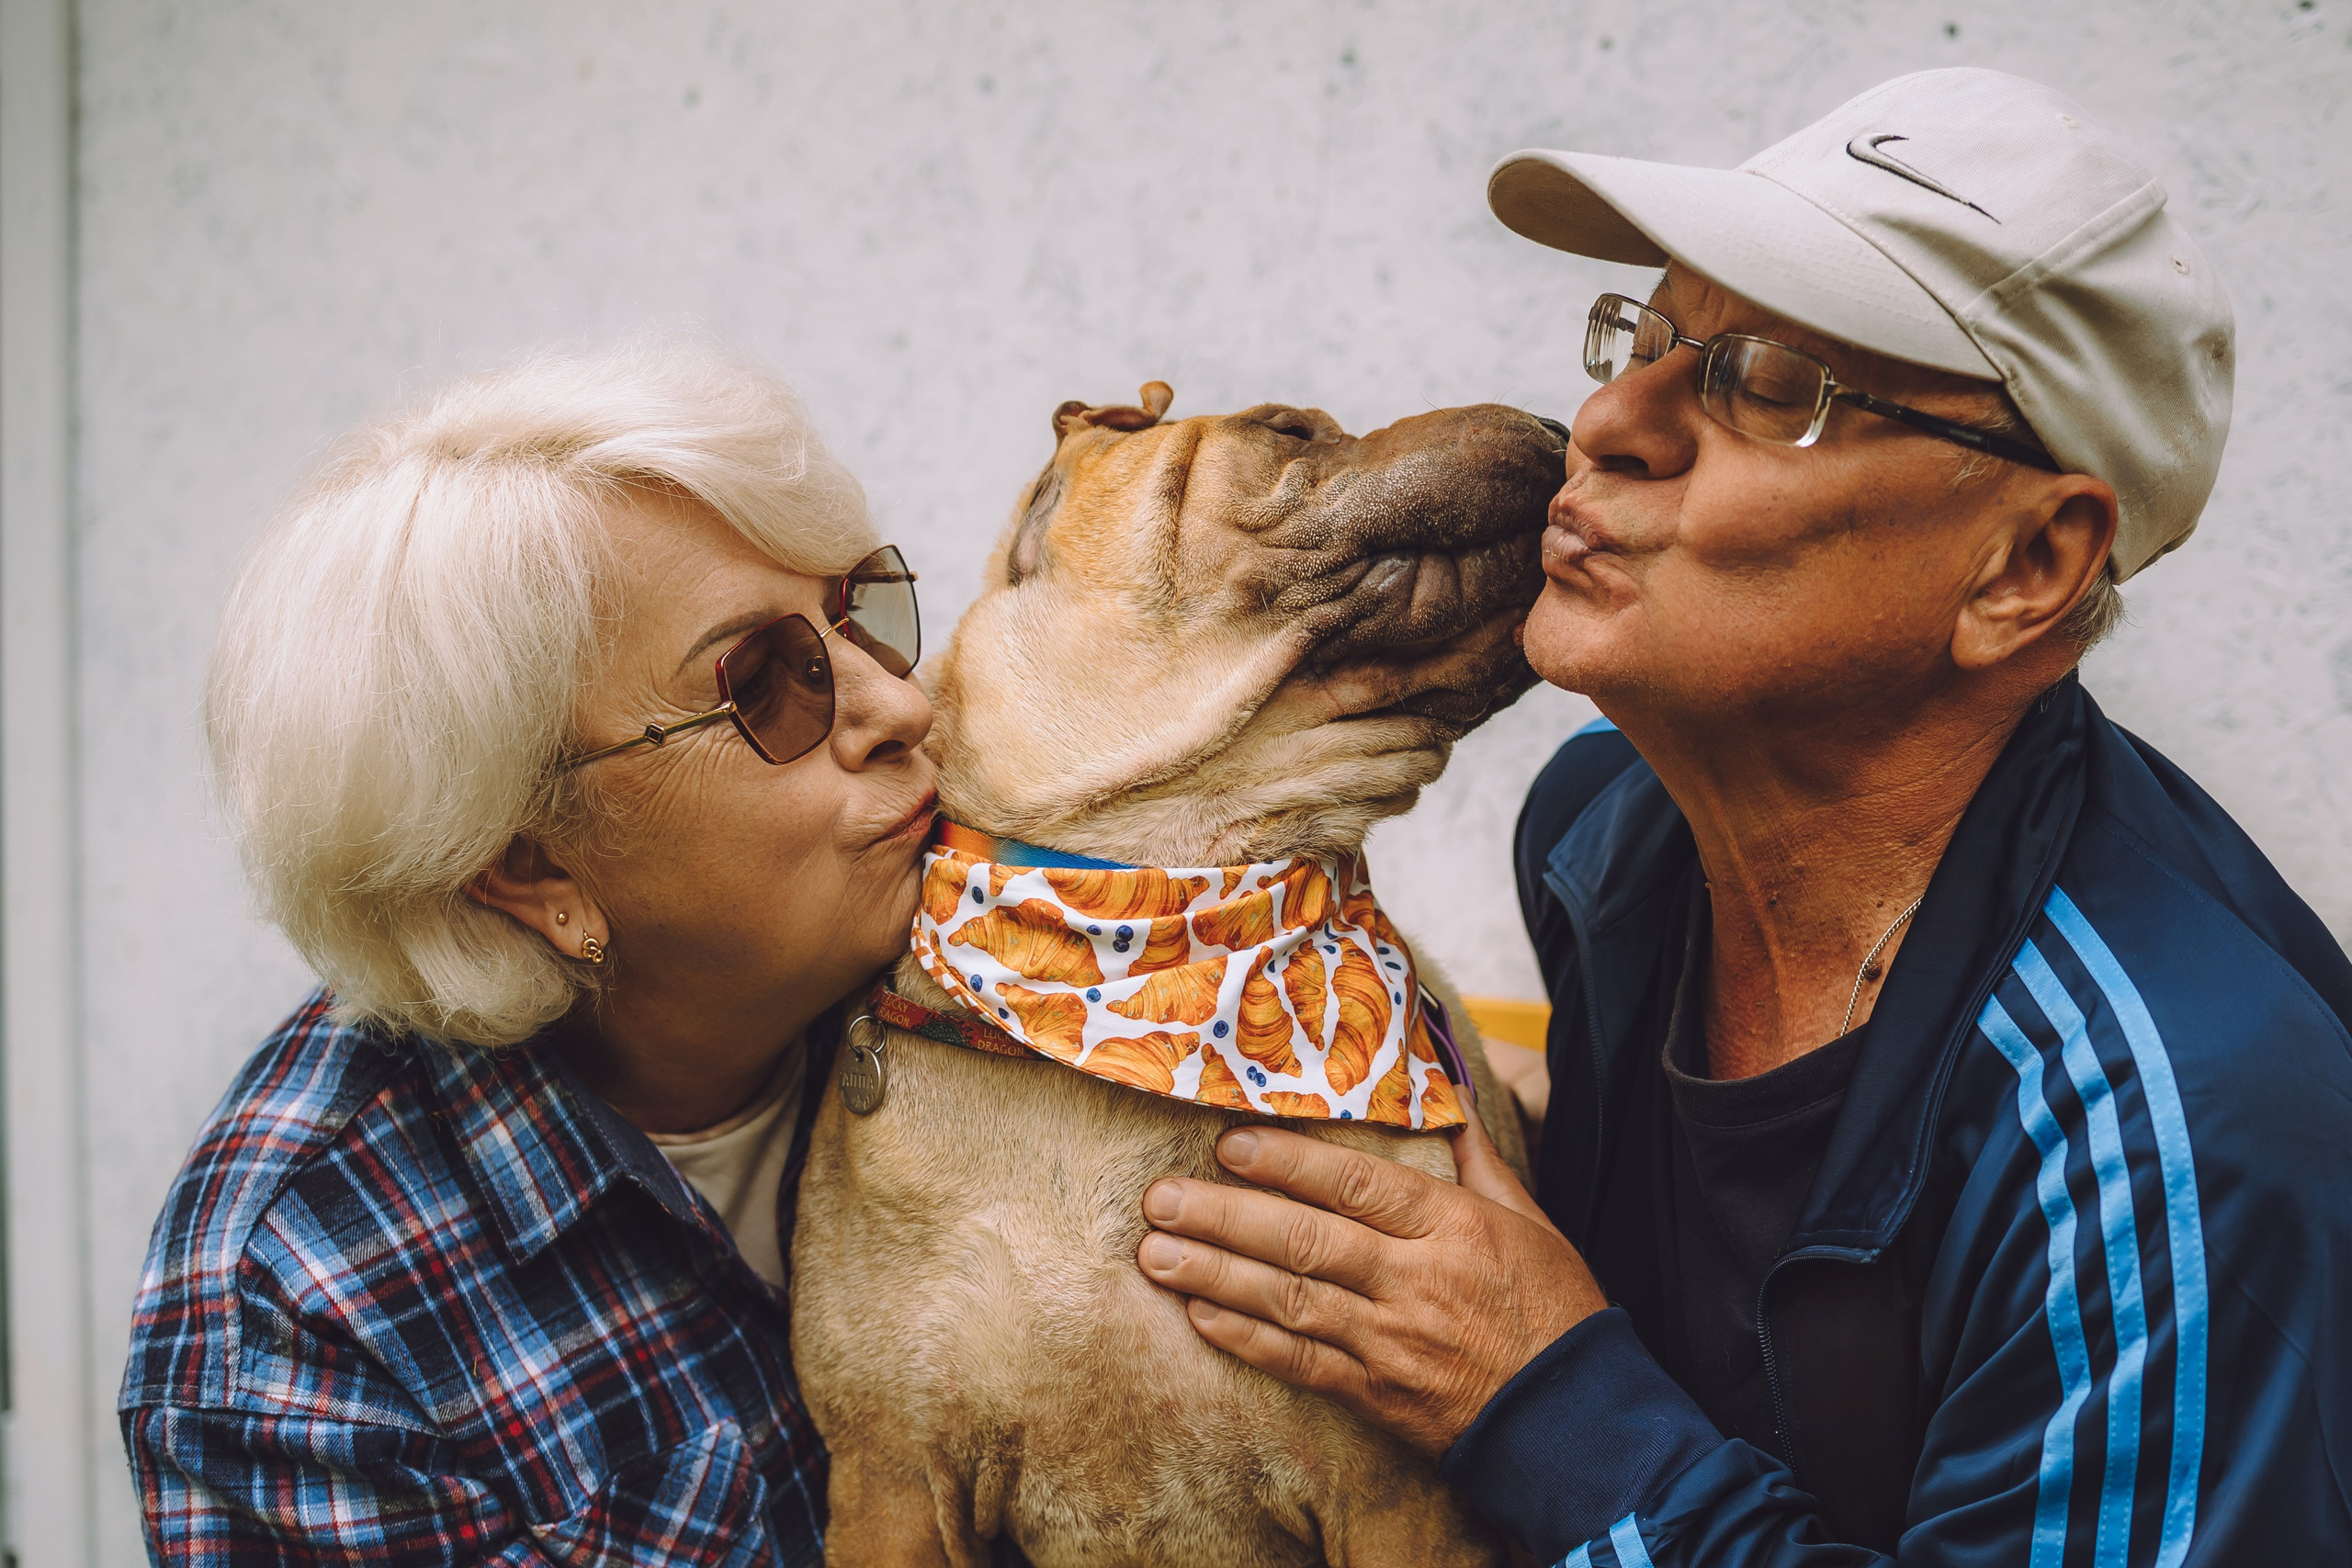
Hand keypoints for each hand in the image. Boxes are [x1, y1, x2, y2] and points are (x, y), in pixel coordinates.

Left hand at [1136, 1110, 1606, 1453]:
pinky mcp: (1378, 1396)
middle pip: (1307, 1241)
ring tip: (1156, 1253)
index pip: (1357, 1186)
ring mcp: (1392, 1343)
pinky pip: (1302, 1364)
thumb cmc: (1555, 1310)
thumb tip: (1443, 1093)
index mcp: (1453, 1227)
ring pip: (1291, 1302)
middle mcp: (1415, 1282)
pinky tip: (1200, 1316)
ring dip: (1217, 1275)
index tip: (1229, 1142)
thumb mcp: (1529, 1221)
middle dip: (1225, 1218)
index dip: (1288, 1163)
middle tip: (1160, 1199)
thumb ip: (1474, 1160)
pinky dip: (1248, 1340)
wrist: (1577, 1422)